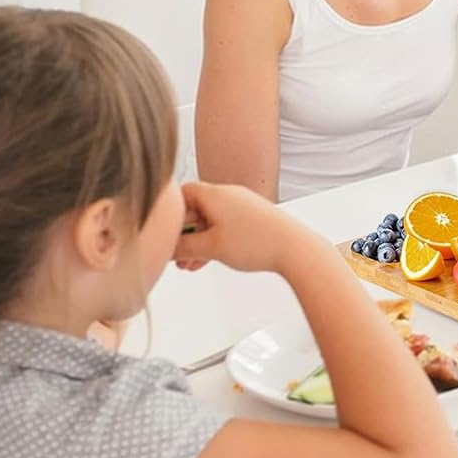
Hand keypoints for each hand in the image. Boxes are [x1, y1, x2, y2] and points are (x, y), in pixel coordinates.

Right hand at [173, 181, 306, 274]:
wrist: (294, 248)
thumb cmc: (257, 242)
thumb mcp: (210, 247)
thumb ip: (183, 247)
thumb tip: (165, 248)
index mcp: (215, 194)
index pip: (182, 193)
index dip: (170, 212)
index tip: (163, 232)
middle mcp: (229, 195)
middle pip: (195, 208)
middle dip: (183, 233)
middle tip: (174, 254)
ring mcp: (242, 205)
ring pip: (210, 220)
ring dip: (197, 241)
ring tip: (189, 263)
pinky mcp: (253, 218)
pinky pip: (225, 225)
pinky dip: (213, 240)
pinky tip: (207, 260)